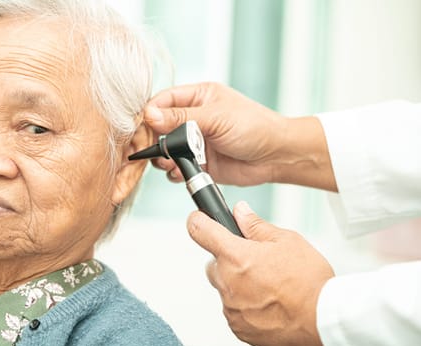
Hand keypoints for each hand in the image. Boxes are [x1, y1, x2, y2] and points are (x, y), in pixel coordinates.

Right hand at [144, 82, 286, 185]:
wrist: (276, 156)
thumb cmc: (255, 127)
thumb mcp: (216, 117)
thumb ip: (182, 118)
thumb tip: (150, 115)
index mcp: (198, 97)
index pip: (163, 101)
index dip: (150, 113)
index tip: (144, 127)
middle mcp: (193, 119)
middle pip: (159, 127)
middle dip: (155, 140)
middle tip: (156, 150)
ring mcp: (195, 142)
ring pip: (166, 150)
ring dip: (164, 159)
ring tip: (172, 163)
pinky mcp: (199, 163)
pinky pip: (178, 168)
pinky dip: (176, 172)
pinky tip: (183, 172)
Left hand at [187, 201, 333, 345]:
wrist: (323, 322)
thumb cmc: (309, 283)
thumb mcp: (287, 241)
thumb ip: (256, 226)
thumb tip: (240, 212)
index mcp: (236, 256)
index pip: (200, 230)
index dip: (198, 221)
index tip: (198, 220)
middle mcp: (228, 282)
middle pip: (214, 263)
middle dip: (229, 260)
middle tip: (255, 262)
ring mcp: (231, 307)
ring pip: (225, 287)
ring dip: (238, 284)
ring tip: (268, 286)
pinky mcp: (237, 327)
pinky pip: (233, 309)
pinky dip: (245, 305)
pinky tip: (267, 302)